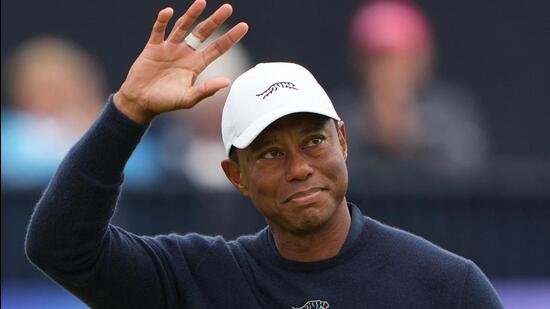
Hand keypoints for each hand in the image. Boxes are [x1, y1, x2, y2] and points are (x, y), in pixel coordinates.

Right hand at [114, 0, 247, 123]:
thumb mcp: (188, 98)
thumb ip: (207, 90)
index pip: (217, 48)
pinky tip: (168, 12)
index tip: (244, 26)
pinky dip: (162, 21)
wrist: (140, 102)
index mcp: (196, 65)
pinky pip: (158, 30)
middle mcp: (185, 53)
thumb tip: (227, 82)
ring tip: (202, 2)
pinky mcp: (153, 47)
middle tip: (228, 8)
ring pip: (182, 27)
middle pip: (203, 32)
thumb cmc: (165, 102)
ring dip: (191, 14)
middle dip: (215, 20)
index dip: (230, 37)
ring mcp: (169, 48)